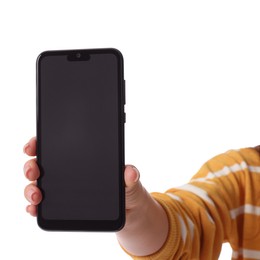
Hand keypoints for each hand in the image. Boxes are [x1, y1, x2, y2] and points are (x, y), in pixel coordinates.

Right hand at [23, 137, 143, 216]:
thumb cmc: (126, 189)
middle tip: (34, 171)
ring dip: (30, 188)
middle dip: (31, 165)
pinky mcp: (61, 206)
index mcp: (82, 158)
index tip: (34, 145)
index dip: (41, 142)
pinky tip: (34, 209)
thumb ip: (130, 177)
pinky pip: (43, 205)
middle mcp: (68, 170)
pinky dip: (34, 207)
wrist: (127, 210)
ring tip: (36, 196)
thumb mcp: (129, 182)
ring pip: (38, 184)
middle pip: (41, 164)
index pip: (56, 145)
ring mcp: (62, 188)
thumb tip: (130, 172)